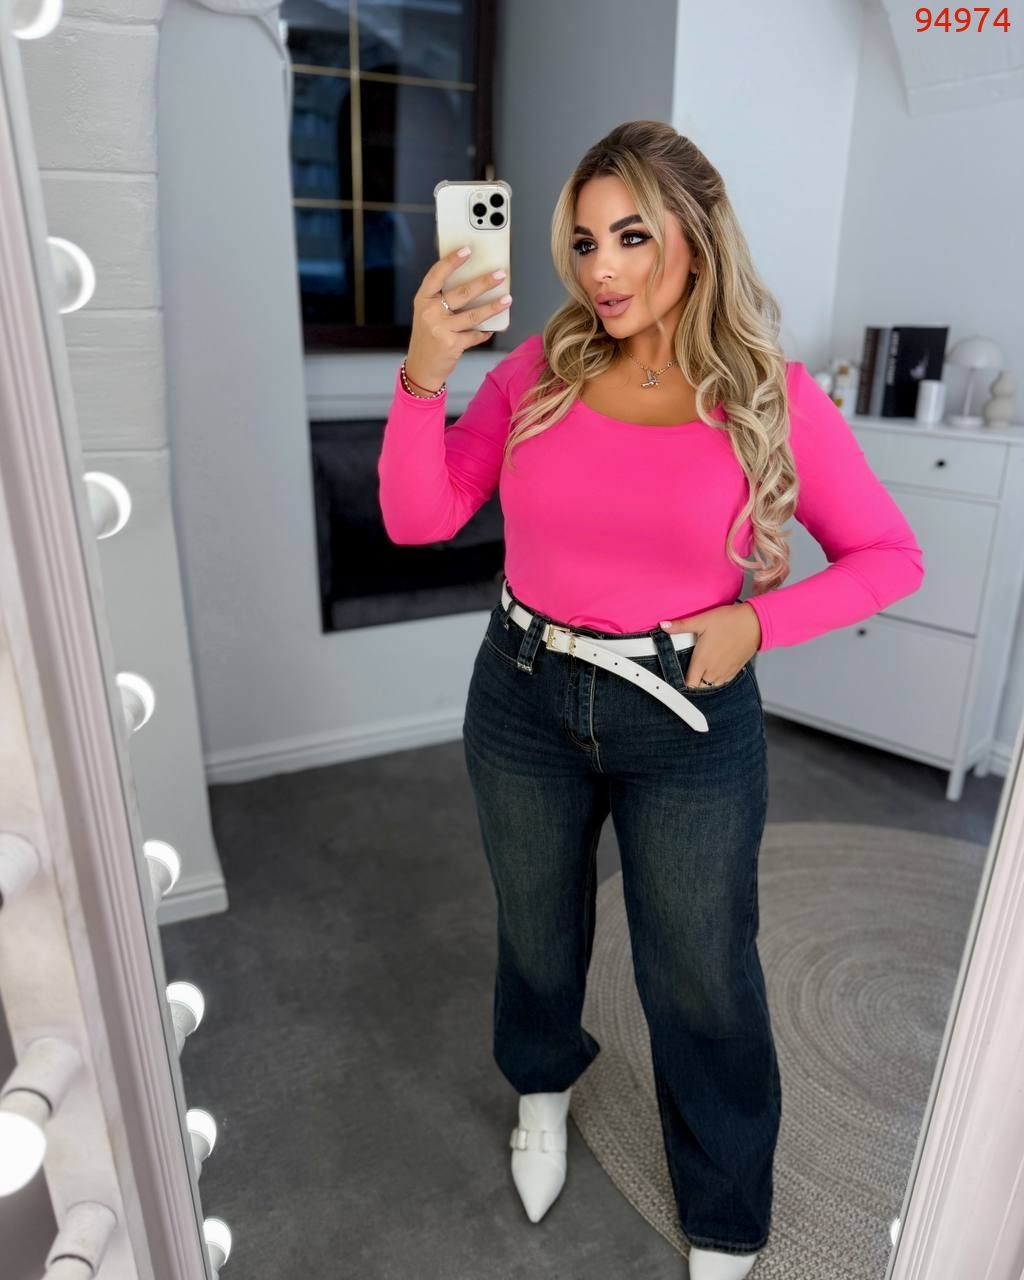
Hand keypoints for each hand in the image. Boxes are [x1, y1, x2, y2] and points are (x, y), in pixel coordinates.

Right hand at [406, 246, 511, 389]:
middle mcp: (430, 312)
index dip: (452, 261)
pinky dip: (485, 332)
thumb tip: (475, 282)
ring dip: (493, 307)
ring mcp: (441, 329)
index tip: (467, 249)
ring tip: (507, 299)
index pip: (437, 274)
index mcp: (423, 299)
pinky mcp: (452, 345)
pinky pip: (475, 335)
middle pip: (462, 293)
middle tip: (500, 274)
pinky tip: (493, 328)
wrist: (421, 366)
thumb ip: (444, 298)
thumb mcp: (429, 313)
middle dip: (484, 282)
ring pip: (473, 315)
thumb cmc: (428, 336)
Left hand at [658, 602, 761, 688]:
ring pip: (711, 684)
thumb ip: (681, 625)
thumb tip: (663, 625)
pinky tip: (716, 665)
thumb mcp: (702, 620)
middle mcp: (713, 671)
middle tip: (690, 668)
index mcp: (702, 661)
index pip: (689, 683)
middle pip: (699, 686)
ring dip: (706, 679)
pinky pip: (723, 681)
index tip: (679, 674)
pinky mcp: (736, 670)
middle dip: (694, 679)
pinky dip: (718, 677)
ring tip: (703, 667)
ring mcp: (726, 672)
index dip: (682, 680)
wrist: (755, 623)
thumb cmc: (729, 621)